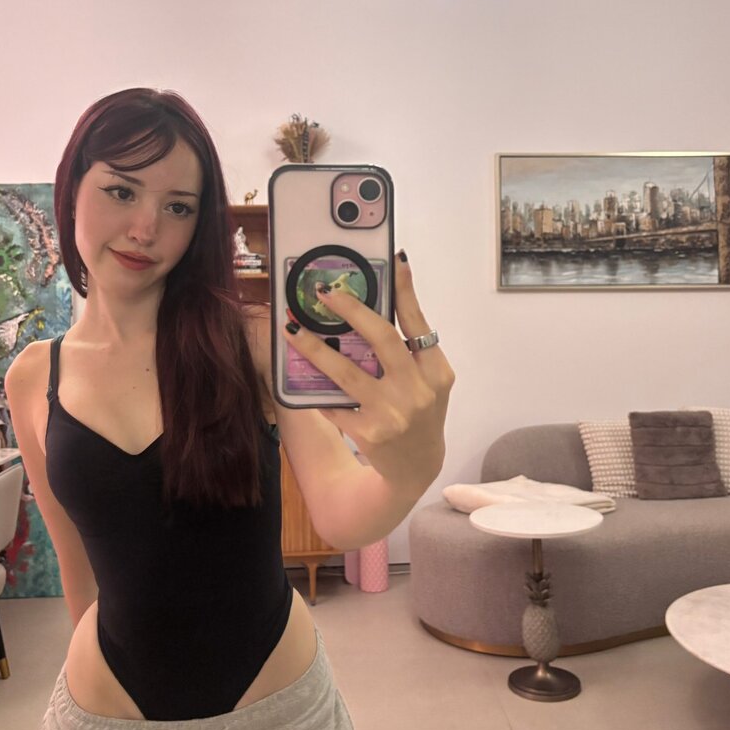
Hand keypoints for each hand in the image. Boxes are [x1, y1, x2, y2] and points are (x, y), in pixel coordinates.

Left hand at [280, 251, 454, 494]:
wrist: (416, 468)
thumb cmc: (420, 412)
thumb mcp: (428, 380)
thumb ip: (411, 348)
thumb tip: (381, 298)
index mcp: (436, 372)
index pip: (419, 324)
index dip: (406, 292)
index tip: (394, 260)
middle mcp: (418, 391)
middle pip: (383, 340)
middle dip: (352, 311)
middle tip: (325, 292)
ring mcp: (392, 413)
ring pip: (347, 372)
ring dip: (315, 348)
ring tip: (292, 328)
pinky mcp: (368, 433)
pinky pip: (334, 403)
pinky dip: (316, 389)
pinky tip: (298, 373)